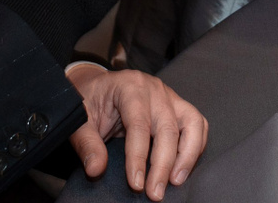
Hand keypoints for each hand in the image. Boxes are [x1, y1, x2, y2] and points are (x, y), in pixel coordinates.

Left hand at [68, 67, 207, 200]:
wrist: (97, 84)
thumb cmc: (90, 101)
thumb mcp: (80, 119)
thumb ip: (86, 143)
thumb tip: (96, 169)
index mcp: (130, 87)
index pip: (139, 124)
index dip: (138, 157)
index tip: (136, 184)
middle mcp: (154, 89)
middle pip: (168, 127)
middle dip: (163, 164)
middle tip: (155, 193)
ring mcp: (170, 96)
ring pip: (193, 122)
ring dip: (188, 155)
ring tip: (176, 181)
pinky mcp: (177, 106)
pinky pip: (197, 124)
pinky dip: (195, 146)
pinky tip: (184, 167)